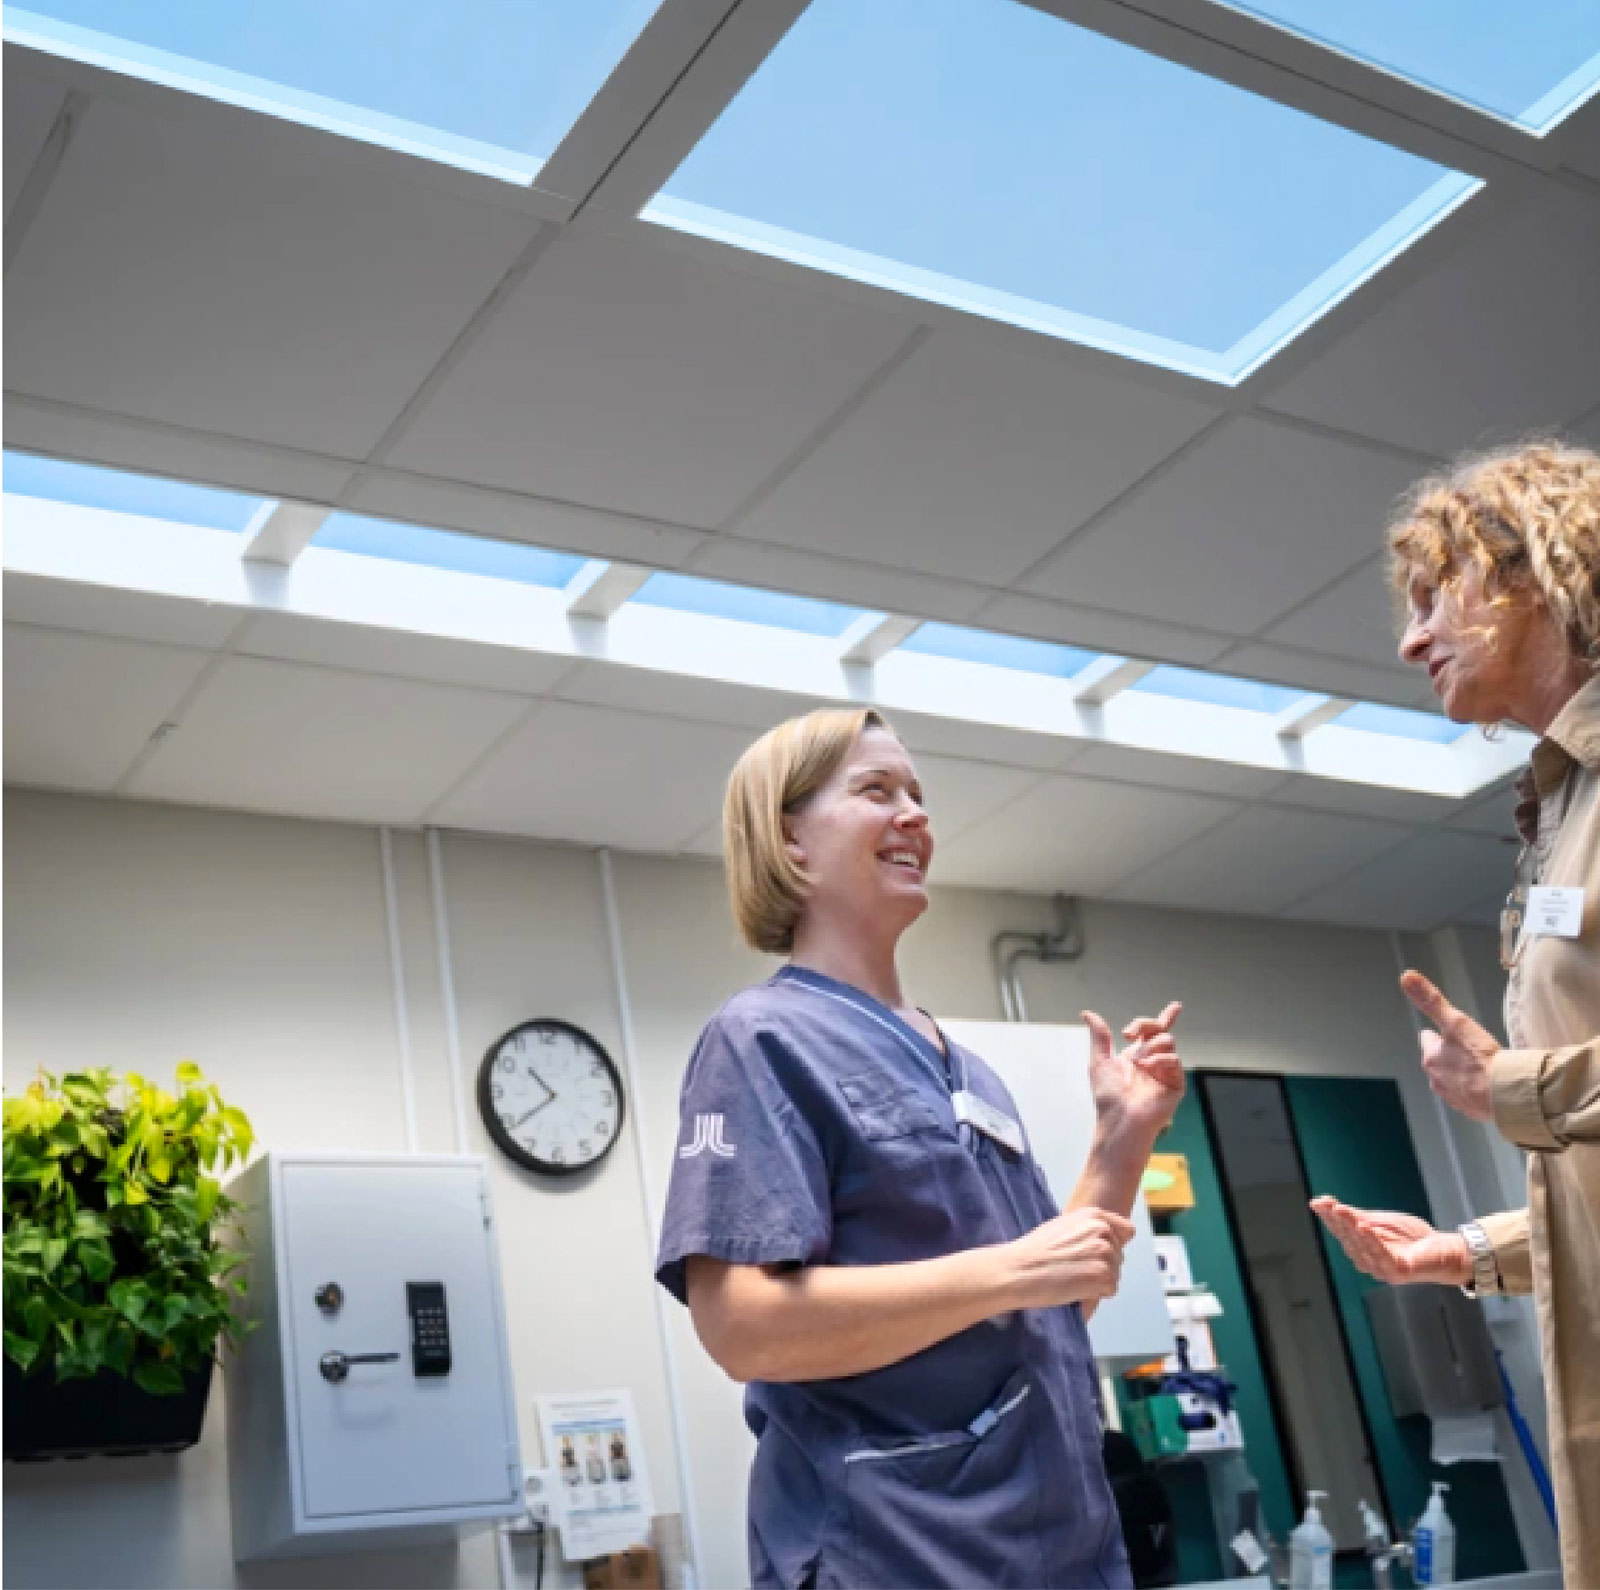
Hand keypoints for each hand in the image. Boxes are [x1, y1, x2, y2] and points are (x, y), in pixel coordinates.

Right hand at [1005, 1207, 1135, 1309]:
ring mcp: (1104, 1254)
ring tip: (1073, 1278)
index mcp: (1093, 1215)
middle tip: (1074, 1268)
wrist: (1018, 1270)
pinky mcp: (1103, 1276)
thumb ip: (1088, 1227)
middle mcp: (1103, 1231)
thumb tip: (1114, 1234)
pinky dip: (1096, 1293)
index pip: (1125, 1231)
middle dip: (1103, 1264)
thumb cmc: (1035, 1250)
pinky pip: (1110, 1289)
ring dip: (1098, 1280)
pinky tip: (1076, 1288)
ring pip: (1115, 1273)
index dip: (1111, 1245)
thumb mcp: (1063, 1225)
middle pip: (1119, 1255)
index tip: (1092, 1253)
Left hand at [1082, 1002, 1185, 1141]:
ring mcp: (1165, 1071)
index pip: (1153, 1032)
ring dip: (1149, 1047)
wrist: (1119, 1119)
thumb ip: (1099, 1036)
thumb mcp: (1099, 1061)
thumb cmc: (1108, 1096)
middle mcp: (1152, 1061)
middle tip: (1128, 1033)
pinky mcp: (1175, 1083)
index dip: (1166, 1017)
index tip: (1175, 1006)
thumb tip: (1088, 1014)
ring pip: (1168, 1041)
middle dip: (1145, 1024)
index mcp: (1136, 1055)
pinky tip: (1147, 1068)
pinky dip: (1159, 1060)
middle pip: (1159, 1030)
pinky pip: (1174, 1060)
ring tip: (1138, 1062)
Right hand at [1310, 1197, 1470, 1285]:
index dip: (1329, 1217)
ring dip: (1351, 1228)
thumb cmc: (1411, 1237)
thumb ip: (1353, 1214)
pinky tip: (1364, 1227)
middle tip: (1330, 1205)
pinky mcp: (1397, 1271)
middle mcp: (1366, 1261)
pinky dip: (1372, 1241)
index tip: (1319, 1203)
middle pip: (1348, 1239)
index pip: (1340, 1231)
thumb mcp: (1379, 1221)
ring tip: (1342, 1211)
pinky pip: (1381, 1255)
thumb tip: (1321, 1203)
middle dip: (1338, 1221)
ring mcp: (1381, 1268)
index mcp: (1359, 1248)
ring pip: (1362, 1246)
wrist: (1443, 1250)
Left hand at [1400, 971, 1498, 1122]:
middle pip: (1440, 1062)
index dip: (1438, 1035)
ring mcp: (1453, 1097)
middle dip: (1450, 1056)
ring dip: (1464, 1074)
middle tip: (1469, 1051)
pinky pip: (1471, 1097)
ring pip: (1454, 1080)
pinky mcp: (1471, 1111)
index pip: (1428, 1041)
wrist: (1505, 1094)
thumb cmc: (1480, 1058)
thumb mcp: (1456, 1021)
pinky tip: (1490, 1086)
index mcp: (1431, 1058)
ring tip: (1481, 1068)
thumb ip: (1431, 1000)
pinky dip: (1477, 1091)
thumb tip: (1407, 976)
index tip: (1445, 1033)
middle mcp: (1436, 1079)